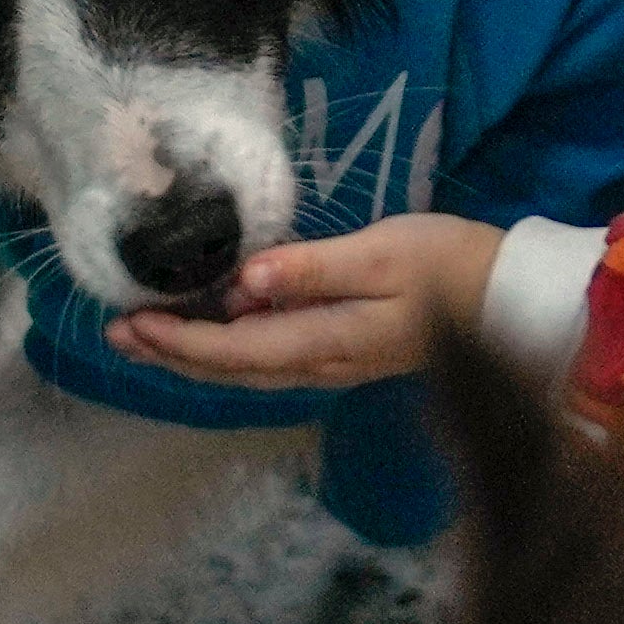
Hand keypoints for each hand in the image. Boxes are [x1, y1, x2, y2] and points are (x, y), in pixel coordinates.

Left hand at [107, 214, 498, 393]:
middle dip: (171, 354)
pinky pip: (268, 359)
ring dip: (192, 356)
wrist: (508, 295)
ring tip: (144, 339)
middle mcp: (320, 364)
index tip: (131, 324)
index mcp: (326, 341)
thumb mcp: (381, 254)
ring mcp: (332, 362)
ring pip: (246, 369)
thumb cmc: (448, 263)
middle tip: (115, 333)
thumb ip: (312, 270)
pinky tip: (211, 333)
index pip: (234, 350)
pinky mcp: (341, 350)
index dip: (179, 341)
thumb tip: (246, 280)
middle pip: (230, 369)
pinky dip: (227, 350)